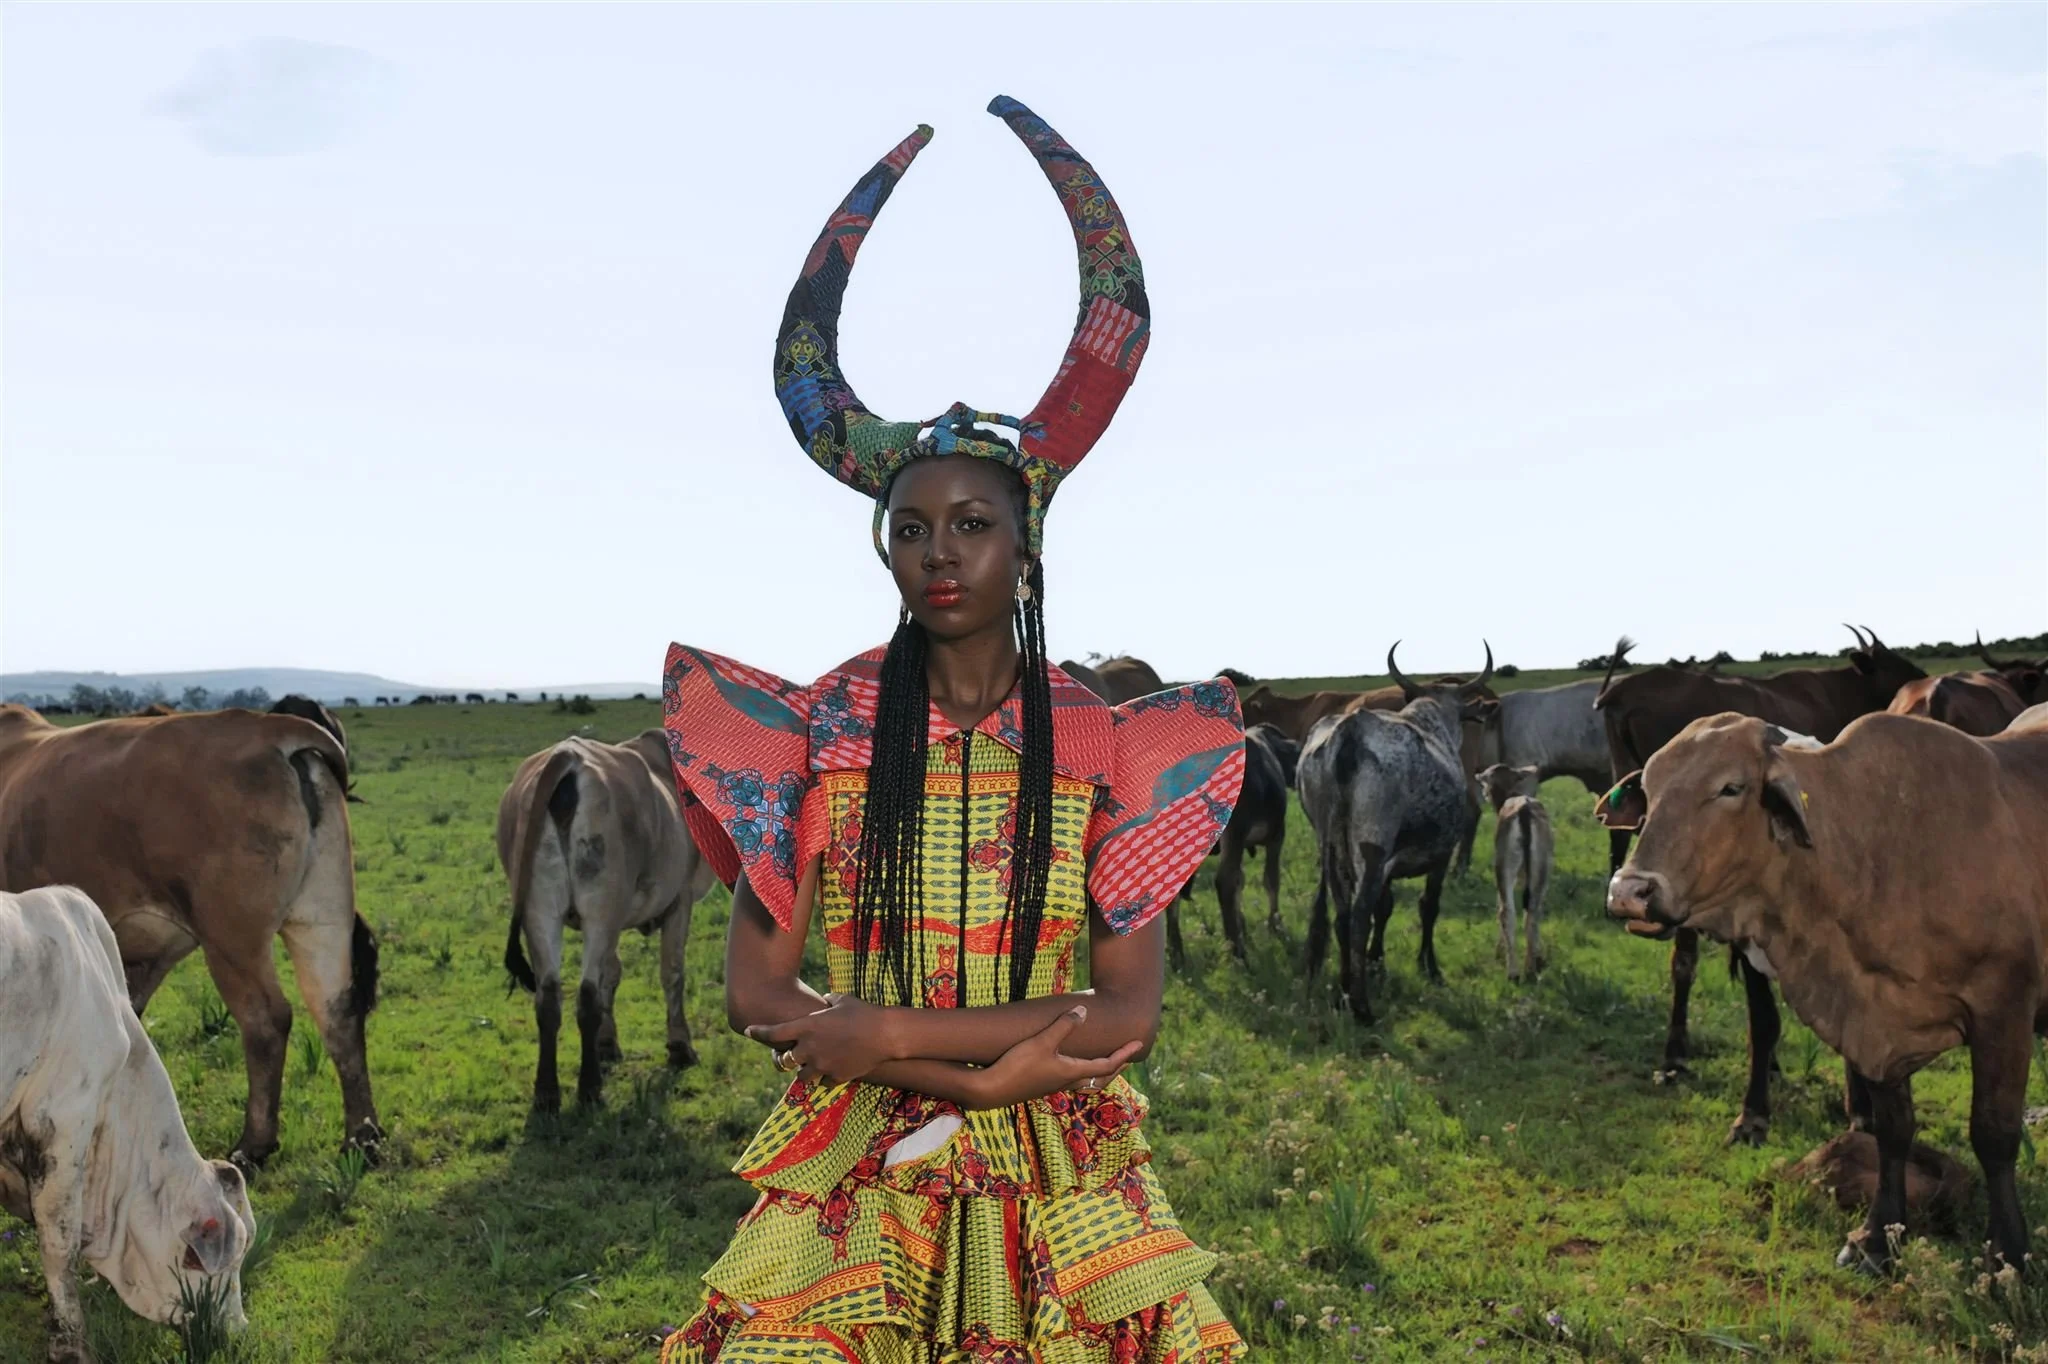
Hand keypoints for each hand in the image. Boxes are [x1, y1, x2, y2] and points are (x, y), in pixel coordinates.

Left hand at [744, 993, 895, 1085]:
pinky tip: (831, 1070)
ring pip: (802, 1076)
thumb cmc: (864, 1012)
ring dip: (804, 1071)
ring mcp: (822, 1064)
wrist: (885, 1034)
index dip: (758, 1031)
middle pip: (785, 1059)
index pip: (773, 1032)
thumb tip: (822, 1001)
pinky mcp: (836, 1077)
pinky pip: (823, 1082)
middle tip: (789, 1055)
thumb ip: (827, 1001)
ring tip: (811, 1066)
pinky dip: (824, 1077)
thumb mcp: (841, 1000)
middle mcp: (810, 1048)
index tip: (748, 1031)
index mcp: (807, 1026)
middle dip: (785, 1057)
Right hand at [980, 1006, 1141, 1107]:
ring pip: (1086, 1081)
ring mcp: (1054, 1085)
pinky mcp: (1041, 1085)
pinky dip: (1081, 1071)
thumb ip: (1063, 1026)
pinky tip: (1071, 1064)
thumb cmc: (1017, 1066)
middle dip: (1117, 1066)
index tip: (1139, 1044)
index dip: (1125, 1054)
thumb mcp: (1041, 1042)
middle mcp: (1067, 1082)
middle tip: (1128, 1057)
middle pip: (1101, 1077)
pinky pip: (1070, 1079)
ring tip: (1105, 1061)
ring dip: (1100, 1071)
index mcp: (1072, 1072)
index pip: (1107, 1065)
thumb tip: (1084, 1010)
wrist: (990, 1090)